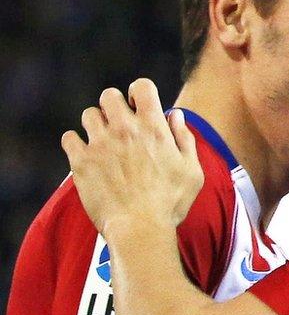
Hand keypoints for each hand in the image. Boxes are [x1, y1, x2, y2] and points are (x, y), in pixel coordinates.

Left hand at [61, 79, 202, 241]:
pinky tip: (87, 155)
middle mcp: (124, 129)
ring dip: (96, 125)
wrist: (140, 228)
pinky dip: (76, 144)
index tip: (140, 108)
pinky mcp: (80, 161)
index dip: (140, 94)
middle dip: (114, 106)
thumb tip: (174, 115)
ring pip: (88, 114)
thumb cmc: (170, 203)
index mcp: (153, 128)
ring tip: (104, 142)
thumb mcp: (192, 171)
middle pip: (109, 95)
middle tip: (120, 125)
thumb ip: (184, 139)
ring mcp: (100, 144)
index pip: (141, 86)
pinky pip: (69, 138)